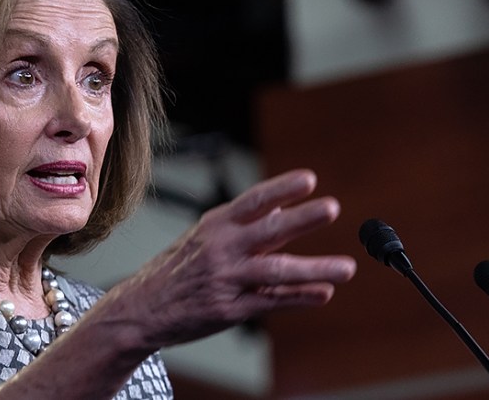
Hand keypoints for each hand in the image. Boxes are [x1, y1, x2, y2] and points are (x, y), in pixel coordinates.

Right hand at [110, 168, 356, 349]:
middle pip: (268, 230)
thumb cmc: (176, 270)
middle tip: (332, 207)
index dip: (282, 189)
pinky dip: (299, 298)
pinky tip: (323, 294)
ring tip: (347, 267)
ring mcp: (226, 279)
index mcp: (216, 226)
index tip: (309, 179)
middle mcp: (221, 249)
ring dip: (315, 268)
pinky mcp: (230, 309)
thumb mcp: (202, 237)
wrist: (141, 308)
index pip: (254, 201)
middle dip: (302, 218)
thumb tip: (278, 208)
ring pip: (276, 271)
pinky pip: (271, 302)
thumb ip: (242, 225)